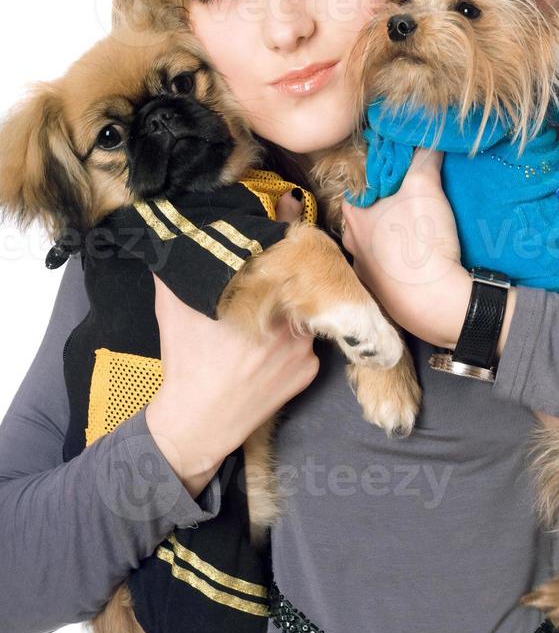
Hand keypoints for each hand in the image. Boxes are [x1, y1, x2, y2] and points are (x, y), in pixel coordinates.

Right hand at [145, 185, 317, 498]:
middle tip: (273, 267)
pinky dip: (294, 338)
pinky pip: (309, 342)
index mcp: (260, 296)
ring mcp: (306, 347)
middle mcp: (290, 318)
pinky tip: (270, 345)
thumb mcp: (174, 308)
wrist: (198, 423)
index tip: (290, 208)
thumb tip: (173, 233)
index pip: (283, 249)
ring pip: (305, 311)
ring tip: (268, 311)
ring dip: (292, 306)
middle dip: (289, 270)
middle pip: (299, 280)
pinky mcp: (310, 370)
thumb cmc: (186, 363)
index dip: (288, 225)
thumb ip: (177, 267)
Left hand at [340, 147, 472, 345]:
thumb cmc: (418, 240)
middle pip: (367, 210)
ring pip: (375, 240)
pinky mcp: (381, 290)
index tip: (398, 163)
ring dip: (391, 231)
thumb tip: (427, 134)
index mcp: (353, 211)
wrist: (430, 301)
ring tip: (416, 223)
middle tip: (411, 191)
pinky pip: (386, 266)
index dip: (378, 169)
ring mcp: (363, 268)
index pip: (360, 180)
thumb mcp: (424, 185)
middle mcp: (351, 239)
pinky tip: (415, 255)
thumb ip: (423, 155)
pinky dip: (398, 258)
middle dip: (386, 200)